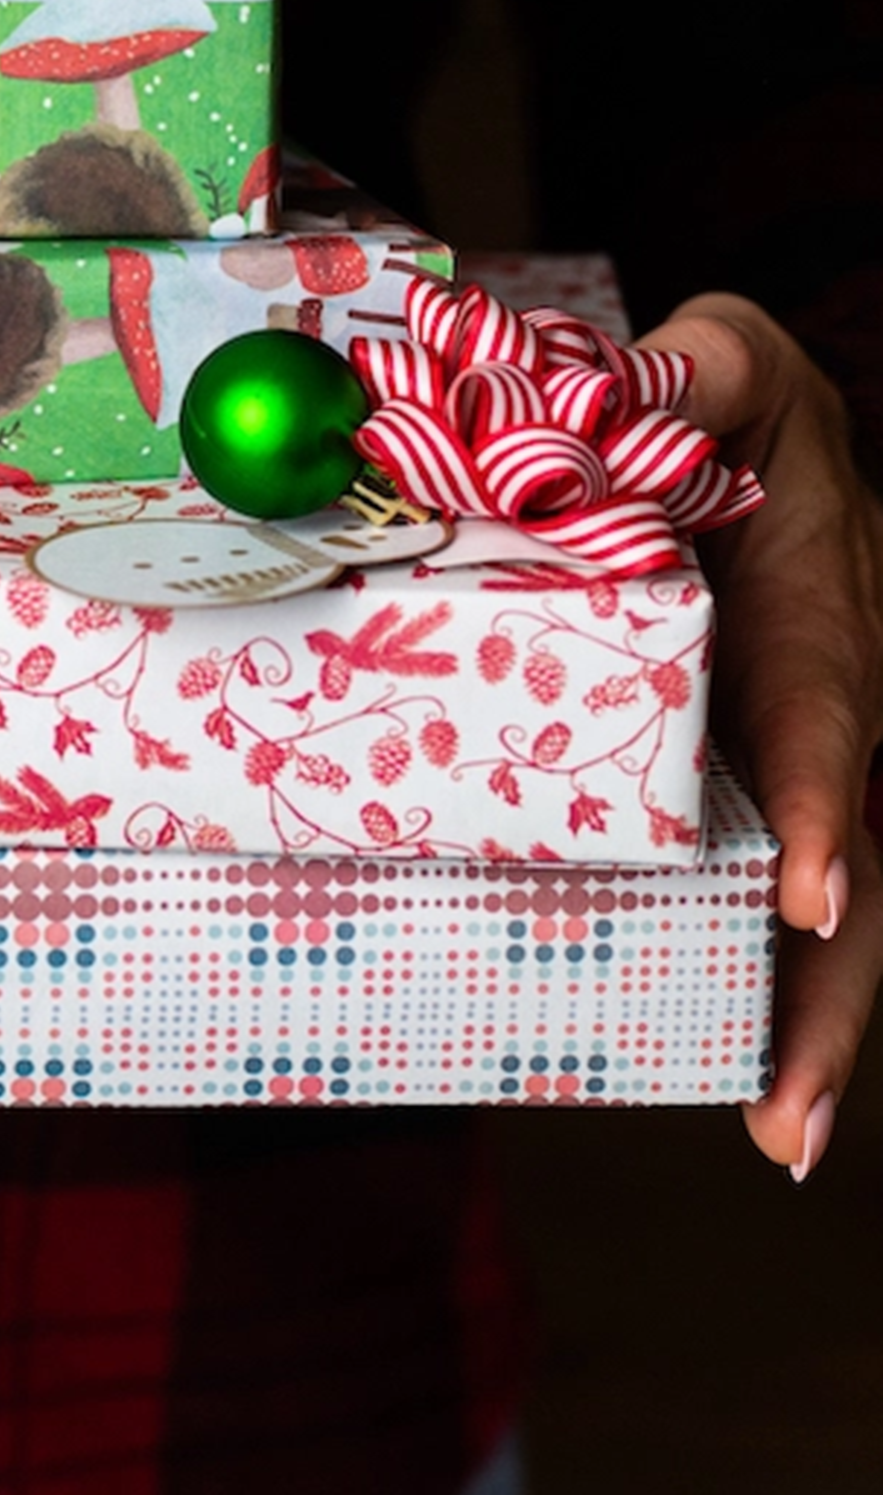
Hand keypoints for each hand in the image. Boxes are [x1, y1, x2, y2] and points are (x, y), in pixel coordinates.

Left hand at [643, 295, 882, 1179]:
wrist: (738, 419)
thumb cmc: (722, 397)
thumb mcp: (724, 362)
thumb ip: (696, 369)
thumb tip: (641, 389)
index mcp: (818, 608)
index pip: (830, 713)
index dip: (823, 803)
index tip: (810, 899)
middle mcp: (825, 700)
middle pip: (852, 859)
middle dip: (834, 992)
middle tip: (792, 1115)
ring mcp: (793, 753)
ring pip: (824, 899)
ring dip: (809, 1020)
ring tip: (779, 1132)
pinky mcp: (745, 780)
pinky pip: (750, 881)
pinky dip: (753, 976)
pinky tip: (727, 1072)